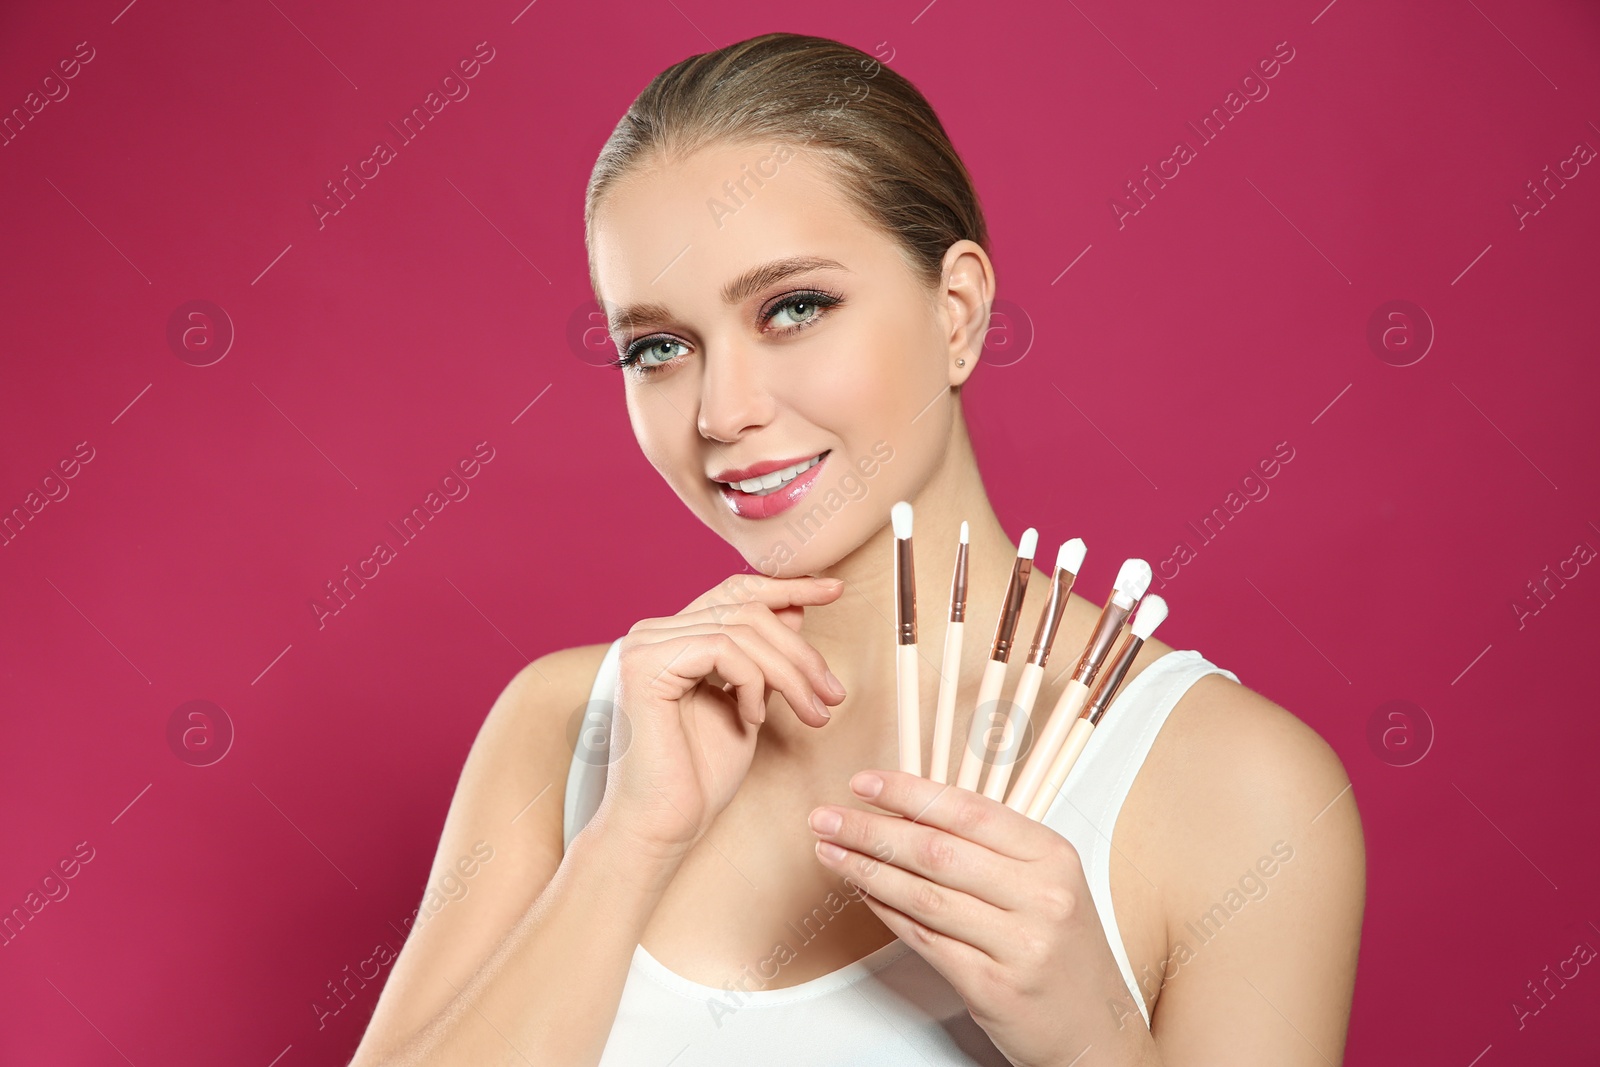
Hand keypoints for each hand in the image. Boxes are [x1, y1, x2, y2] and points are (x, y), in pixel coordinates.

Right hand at [597, 574, 847, 860]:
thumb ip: (763, 658)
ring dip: (791, 674)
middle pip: (747, 609)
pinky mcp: (646, 665)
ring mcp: (645, 645)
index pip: (735, 591)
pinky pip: (724, 650)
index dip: (787, 586)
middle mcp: (653, 633)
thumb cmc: (701, 775)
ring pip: (743, 630)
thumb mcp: (748, 702)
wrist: (664, 825)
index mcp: (674, 637)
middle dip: (801, 652)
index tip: (834, 590)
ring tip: (812, 714)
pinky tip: (754, 719)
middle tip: (833, 694)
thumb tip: (794, 609)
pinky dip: (753, 683)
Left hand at [807, 769, 1159, 1066]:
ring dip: (867, 869)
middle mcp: (1041, 896)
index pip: (968, 810)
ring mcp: (1019, 945)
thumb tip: (910, 811)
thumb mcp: (1046, 884)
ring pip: (924, 895)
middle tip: (828, 817)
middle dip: (872, 830)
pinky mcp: (993, 987)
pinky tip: (863, 893)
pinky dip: (887, 912)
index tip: (864, 784)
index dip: (908, 793)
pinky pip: (925, 939)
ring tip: (832, 851)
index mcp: (1052, 856)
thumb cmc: (1063, 951)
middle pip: (937, 851)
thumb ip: (990, 848)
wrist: (1094, 1031)